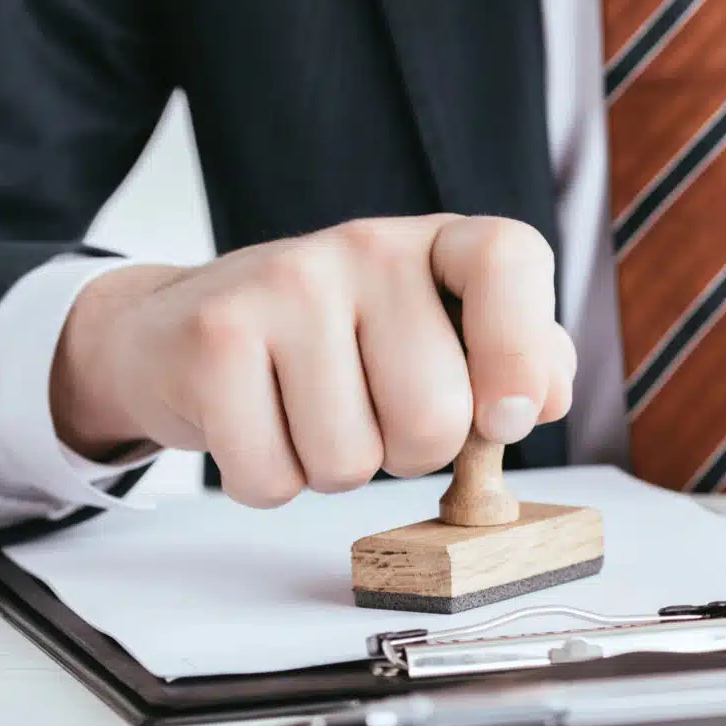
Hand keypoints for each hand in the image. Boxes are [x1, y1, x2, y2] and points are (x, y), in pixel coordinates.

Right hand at [50, 216, 575, 505]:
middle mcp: (362, 245)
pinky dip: (269, 481)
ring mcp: (282, 284)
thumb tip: (547, 396)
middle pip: (434, 417)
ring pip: (350, 462)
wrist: (178, 329)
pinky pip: (272, 478)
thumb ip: (514, 359)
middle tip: (370, 415)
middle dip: (408, 455)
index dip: (522, 351)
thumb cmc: (333, 346)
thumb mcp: (432, 335)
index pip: (507, 258)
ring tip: (306, 415)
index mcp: (432, 243)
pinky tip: (256, 426)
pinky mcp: (213, 340)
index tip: (508, 418)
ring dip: (334, 471)